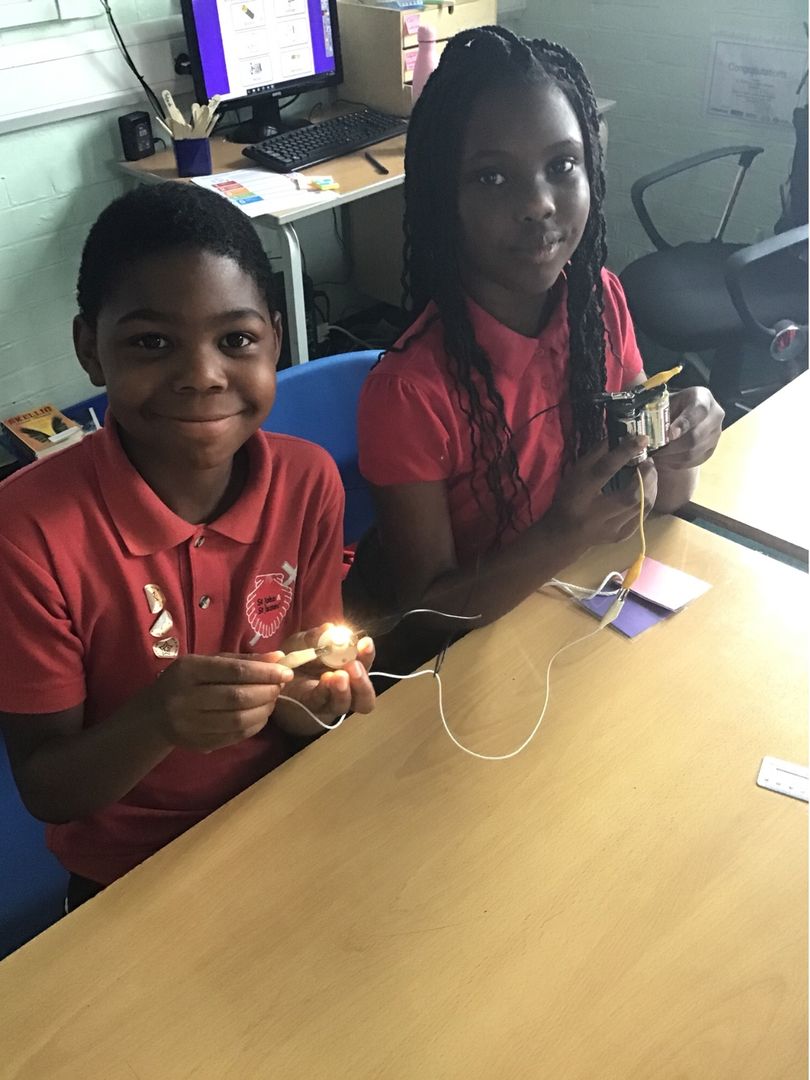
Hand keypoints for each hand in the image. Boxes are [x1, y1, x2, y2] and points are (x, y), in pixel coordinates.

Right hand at [139, 654, 293, 752]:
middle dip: (266, 692)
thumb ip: (243, 660)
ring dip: (264, 710)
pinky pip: (234, 736)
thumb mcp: (208, 662)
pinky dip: (254, 726)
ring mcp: (189, 724)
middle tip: (280, 687)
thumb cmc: (186, 681)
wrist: (154, 714)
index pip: (234, 671)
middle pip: (237, 698)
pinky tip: (261, 716)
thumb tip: (279, 658)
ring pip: (237, 720)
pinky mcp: (196, 743)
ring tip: (272, 700)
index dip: (264, 672)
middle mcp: (185, 697)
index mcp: (188, 670)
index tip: (286, 672)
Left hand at [275, 623, 375, 725]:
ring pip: (347, 704)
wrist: (274, 677)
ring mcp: (330, 701)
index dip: (368, 654)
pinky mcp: (313, 707)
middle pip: (365, 694)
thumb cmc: (296, 658)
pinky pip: (323, 702)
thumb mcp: (303, 642)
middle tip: (354, 665)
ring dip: (345, 690)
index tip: (365, 643)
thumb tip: (329, 628)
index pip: (365, 663)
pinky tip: (326, 679)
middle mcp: (345, 689)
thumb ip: (316, 636)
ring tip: (339, 676)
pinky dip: (326, 690)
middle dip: (362, 680)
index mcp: (348, 668)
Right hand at [544, 437, 657, 548]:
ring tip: (650, 473)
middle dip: (646, 475)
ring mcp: (609, 528)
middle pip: (630, 495)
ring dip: (651, 486)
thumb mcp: (575, 474)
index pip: (605, 470)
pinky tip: (647, 491)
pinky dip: (647, 501)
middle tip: (649, 462)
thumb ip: (596, 456)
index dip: (625, 452)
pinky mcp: (619, 537)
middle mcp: (595, 514)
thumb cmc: (569, 498)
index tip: (642, 439)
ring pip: (640, 507)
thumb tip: (619, 437)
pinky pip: (642, 517)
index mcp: (580, 493)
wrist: (564, 535)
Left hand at [653, 387, 723, 469]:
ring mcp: (715, 434)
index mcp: (702, 398)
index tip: (669, 435)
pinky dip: (675, 463)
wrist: (680, 418)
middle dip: (672, 445)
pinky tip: (664, 458)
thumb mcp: (663, 403)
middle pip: (696, 436)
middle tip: (654, 449)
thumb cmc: (669, 407)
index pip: (698, 410)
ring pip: (693, 452)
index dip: (684, 424)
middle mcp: (715, 415)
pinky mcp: (710, 450)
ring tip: (656, 454)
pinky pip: (692, 461)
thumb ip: (659, 413)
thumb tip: (648, 429)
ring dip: (671, 456)